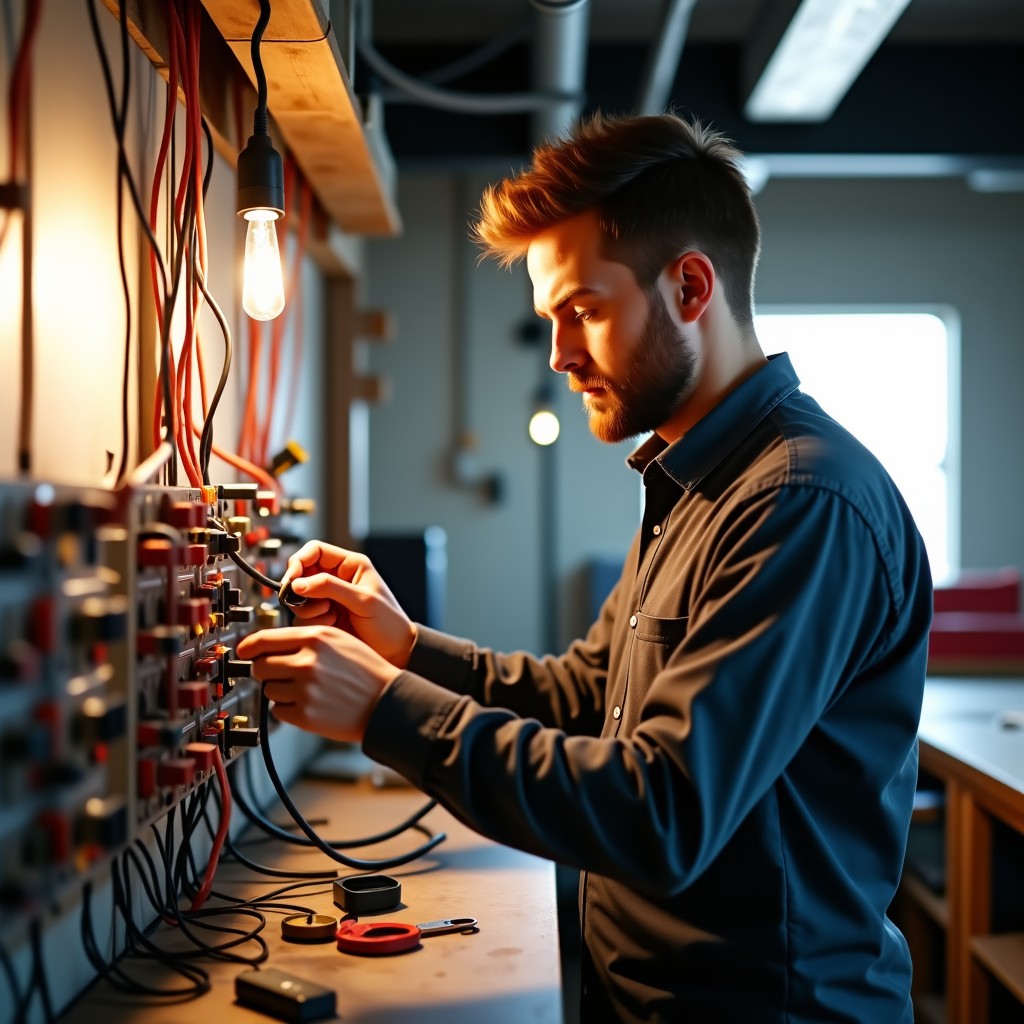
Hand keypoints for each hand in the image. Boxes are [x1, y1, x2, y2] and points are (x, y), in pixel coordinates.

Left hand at [237, 625, 400, 742]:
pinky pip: (278, 710)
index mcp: (315, 638)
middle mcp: (307, 662)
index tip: (243, 651)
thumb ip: (304, 637)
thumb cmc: (365, 669)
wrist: (386, 700)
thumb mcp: (339, 639)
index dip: (248, 647)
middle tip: (283, 674)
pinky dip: (288, 709)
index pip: (264, 639)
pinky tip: (310, 703)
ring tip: (307, 689)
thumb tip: (267, 645)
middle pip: (260, 665)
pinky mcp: (304, 715)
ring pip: (268, 689)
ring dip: (280, 690)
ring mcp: (305, 689)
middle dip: (266, 670)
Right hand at [282, 540, 416, 668]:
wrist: (395, 652)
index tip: (293, 577)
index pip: (315, 551)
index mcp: (349, 566)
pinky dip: (312, 621)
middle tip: (303, 601)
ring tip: (330, 615)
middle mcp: (336, 579)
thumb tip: (298, 583)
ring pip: (298, 597)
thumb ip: (330, 587)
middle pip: (301, 573)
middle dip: (299, 588)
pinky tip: (333, 625)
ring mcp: (327, 599)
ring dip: (308, 607)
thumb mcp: (363, 600)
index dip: (300, 560)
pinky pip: (302, 616)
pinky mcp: (322, 618)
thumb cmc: (388, 622)